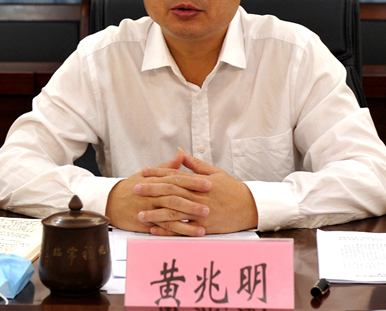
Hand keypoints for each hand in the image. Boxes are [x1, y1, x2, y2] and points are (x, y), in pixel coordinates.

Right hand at [105, 150, 212, 236]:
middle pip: (174, 196)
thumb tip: (182, 154)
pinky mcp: (146, 223)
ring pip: (170, 213)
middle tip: (210, 205)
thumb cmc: (132, 187)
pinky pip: (163, 227)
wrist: (111, 202)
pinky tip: (190, 233)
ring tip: (204, 222)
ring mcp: (149, 209)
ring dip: (188, 218)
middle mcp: (152, 194)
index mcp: (155, 180)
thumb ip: (167, 167)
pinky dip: (177, 231)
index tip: (209, 183)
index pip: (176, 179)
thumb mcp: (148, 175)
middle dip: (192, 201)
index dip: (193, 181)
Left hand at [138, 151, 258, 234]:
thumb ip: (196, 164)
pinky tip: (155, 230)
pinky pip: (183, 230)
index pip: (176, 175)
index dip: (159, 173)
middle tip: (135, 189)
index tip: (144, 171)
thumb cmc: (232, 189)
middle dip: (152, 190)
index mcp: (200, 182)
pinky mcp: (204, 227)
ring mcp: (201, 213)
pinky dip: (169, 230)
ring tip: (140, 214)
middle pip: (172, 192)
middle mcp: (199, 197)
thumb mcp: (216, 172)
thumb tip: (181, 153)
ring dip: (156, 213)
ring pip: (175, 213)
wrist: (249, 207)